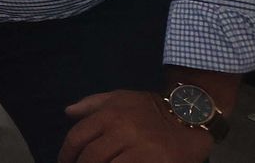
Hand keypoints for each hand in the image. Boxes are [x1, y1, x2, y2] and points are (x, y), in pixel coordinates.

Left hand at [60, 90, 211, 162]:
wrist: (190, 114)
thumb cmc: (150, 107)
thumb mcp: (120, 97)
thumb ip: (91, 104)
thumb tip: (68, 112)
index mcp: (109, 115)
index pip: (77, 138)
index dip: (66, 153)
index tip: (64, 162)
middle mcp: (122, 131)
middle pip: (90, 157)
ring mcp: (141, 149)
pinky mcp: (157, 162)